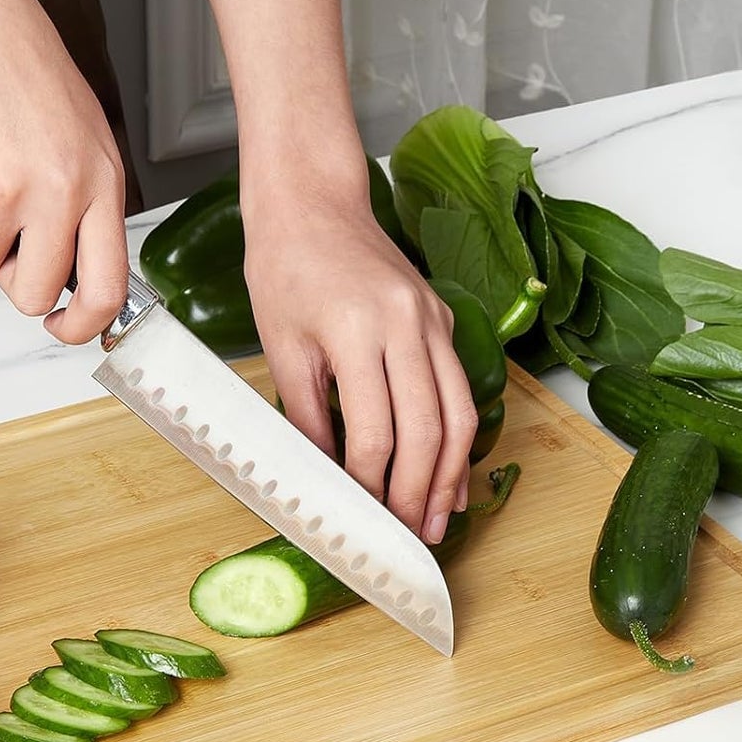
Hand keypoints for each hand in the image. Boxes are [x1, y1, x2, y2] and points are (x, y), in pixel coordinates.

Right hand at [0, 0, 127, 342]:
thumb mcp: (83, 132)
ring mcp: (5, 189)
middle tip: (8, 249)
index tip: (63, 327)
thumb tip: (77, 273)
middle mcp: (60, 190)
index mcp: (102, 180)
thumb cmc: (23, 68)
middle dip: (16, 285)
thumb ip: (86, 201)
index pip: (109, 285)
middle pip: (36, 294)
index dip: (82, 324)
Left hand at [242, 162, 477, 542]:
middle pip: (426, 430)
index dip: (369, 485)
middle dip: (418, 493)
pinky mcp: (445, 318)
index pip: (373, 433)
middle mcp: (407, 325)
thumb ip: (305, 414)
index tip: (361, 519)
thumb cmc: (284, 268)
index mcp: (358, 330)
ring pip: (459, 411)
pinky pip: (461, 386)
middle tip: (409, 538)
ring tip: (437, 519)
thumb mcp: (281, 345)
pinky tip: (450, 471)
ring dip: (451, 472)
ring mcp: (433, 320)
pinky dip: (459, 433)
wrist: (312, 203)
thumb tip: (324, 476)